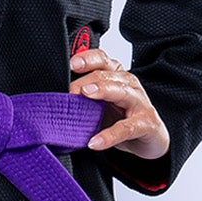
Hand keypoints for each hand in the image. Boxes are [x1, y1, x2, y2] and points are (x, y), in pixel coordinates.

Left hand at [69, 46, 169, 163]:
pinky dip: (110, 135)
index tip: (71, 64)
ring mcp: (140, 103)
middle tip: (70, 90)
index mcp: (116, 76)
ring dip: (103, 91)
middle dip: (88, 79)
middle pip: (108, 75)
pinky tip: (95, 142)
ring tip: (85, 95)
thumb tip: (52, 98)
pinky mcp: (146, 123)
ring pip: (121, 91)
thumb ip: (81, 97)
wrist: (149, 139)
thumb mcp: (99, 104)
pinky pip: (126, 128)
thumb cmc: (121, 118)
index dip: (87, 59)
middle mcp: (129, 85)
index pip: (102, 59)